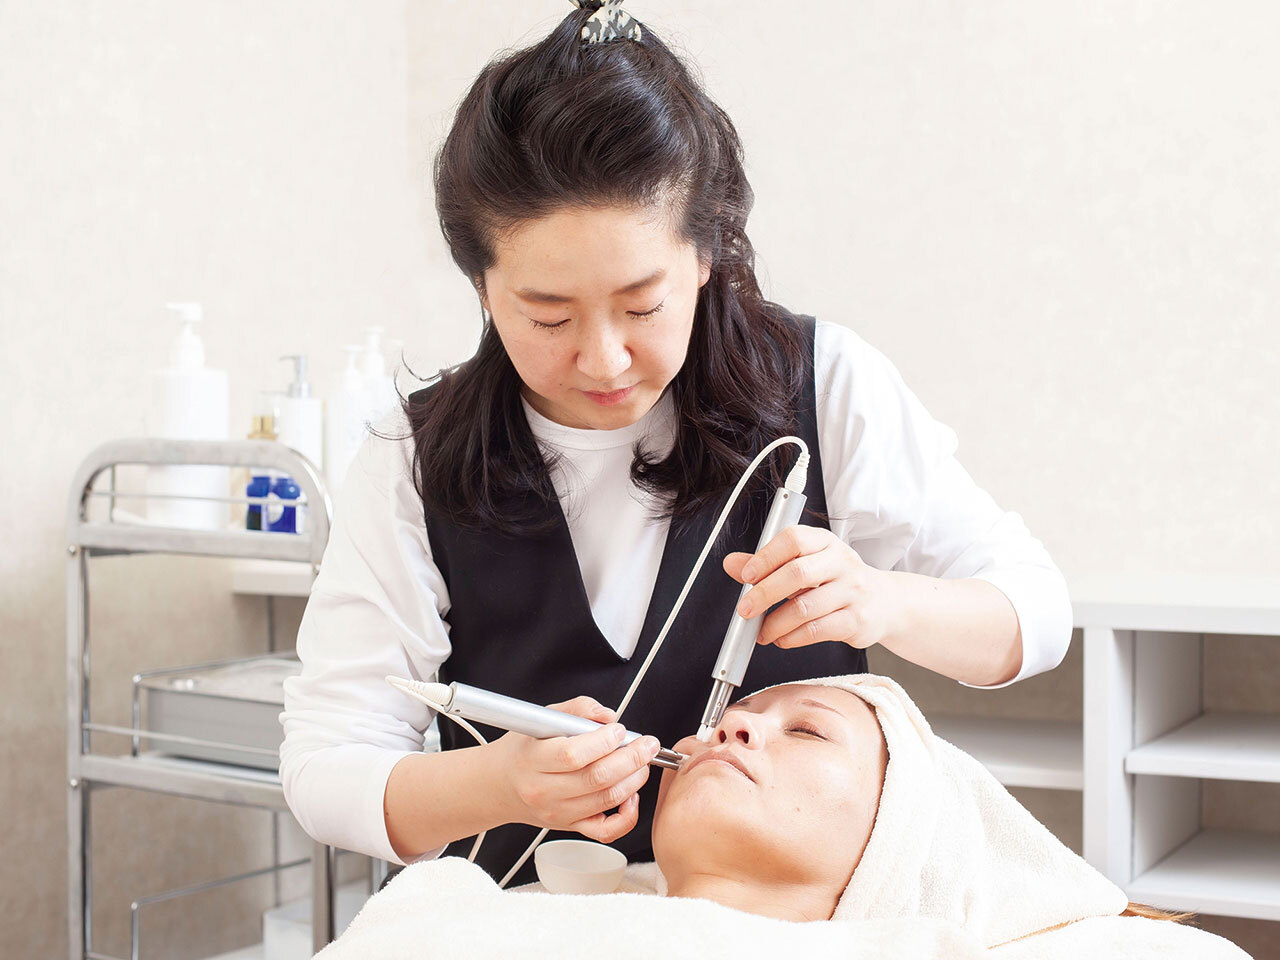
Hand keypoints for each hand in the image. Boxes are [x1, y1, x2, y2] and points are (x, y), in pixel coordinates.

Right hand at [488, 695, 659, 842]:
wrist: (500, 785)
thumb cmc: (523, 750)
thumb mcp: (542, 719)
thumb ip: (577, 709)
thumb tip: (608, 716)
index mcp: (533, 759)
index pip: (573, 754)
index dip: (603, 741)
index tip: (618, 729)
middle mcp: (544, 790)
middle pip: (597, 778)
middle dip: (631, 759)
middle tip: (647, 744)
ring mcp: (558, 812)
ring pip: (607, 800)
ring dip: (634, 779)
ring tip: (643, 762)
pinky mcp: (570, 826)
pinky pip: (606, 831)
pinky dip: (627, 816)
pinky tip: (631, 795)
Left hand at [722, 525, 895, 650]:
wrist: (885, 602)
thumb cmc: (837, 580)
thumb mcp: (806, 563)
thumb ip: (769, 563)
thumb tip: (732, 563)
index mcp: (825, 542)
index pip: (793, 540)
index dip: (765, 557)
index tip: (745, 575)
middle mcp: (841, 562)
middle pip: (797, 574)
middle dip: (763, 594)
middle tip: (745, 610)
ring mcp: (852, 591)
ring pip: (804, 608)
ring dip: (775, 623)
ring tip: (762, 632)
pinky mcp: (856, 620)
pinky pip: (816, 630)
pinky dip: (792, 637)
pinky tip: (782, 638)